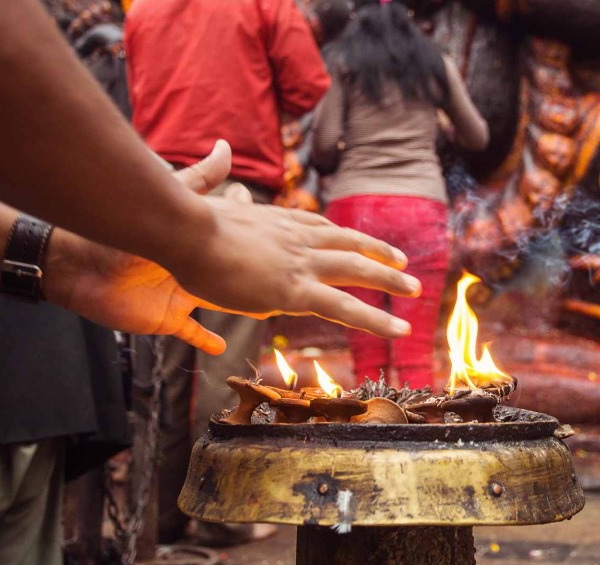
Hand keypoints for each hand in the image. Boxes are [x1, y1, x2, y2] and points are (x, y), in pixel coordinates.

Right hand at [163, 141, 421, 334]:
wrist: (185, 229)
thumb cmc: (188, 224)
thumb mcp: (213, 210)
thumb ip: (232, 211)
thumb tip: (236, 200)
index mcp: (278, 220)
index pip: (319, 227)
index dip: (342, 235)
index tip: (358, 241)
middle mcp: (297, 237)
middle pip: (348, 243)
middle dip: (379, 253)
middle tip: (404, 263)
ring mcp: (300, 263)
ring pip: (357, 271)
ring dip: (390, 280)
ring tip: (415, 290)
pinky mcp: (296, 291)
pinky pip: (346, 308)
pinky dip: (377, 319)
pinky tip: (399, 329)